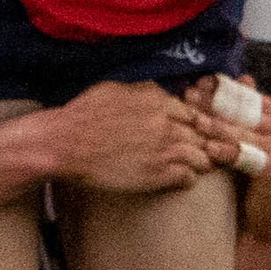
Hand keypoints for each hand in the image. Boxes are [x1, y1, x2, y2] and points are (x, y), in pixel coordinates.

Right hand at [45, 80, 241, 193]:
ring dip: (198, 163)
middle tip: (198, 152)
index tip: (193, 133)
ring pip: (203, 158)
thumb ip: (144, 91)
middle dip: (202, 144)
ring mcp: (165, 150)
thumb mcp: (116, 90)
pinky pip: (189, 179)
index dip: (195, 125)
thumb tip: (160, 95)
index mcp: (158, 101)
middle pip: (203, 136)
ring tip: (189, 167)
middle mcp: (167, 124)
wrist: (67, 144)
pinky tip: (176, 179)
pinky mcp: (158, 175)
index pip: (195, 114)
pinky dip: (186, 180)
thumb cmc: (84, 115)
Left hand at [186, 76, 270, 261]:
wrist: (264, 217)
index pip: (239, 93)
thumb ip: (224, 111)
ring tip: (195, 122)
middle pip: (240, 109)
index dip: (214, 88)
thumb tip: (204, 79)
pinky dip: (229, 152)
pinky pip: (249, 156)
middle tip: (187, 97)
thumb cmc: (243, 172)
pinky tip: (210, 150)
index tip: (191, 85)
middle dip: (211, 103)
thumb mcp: (234, 137)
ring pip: (242, 131)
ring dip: (217, 126)